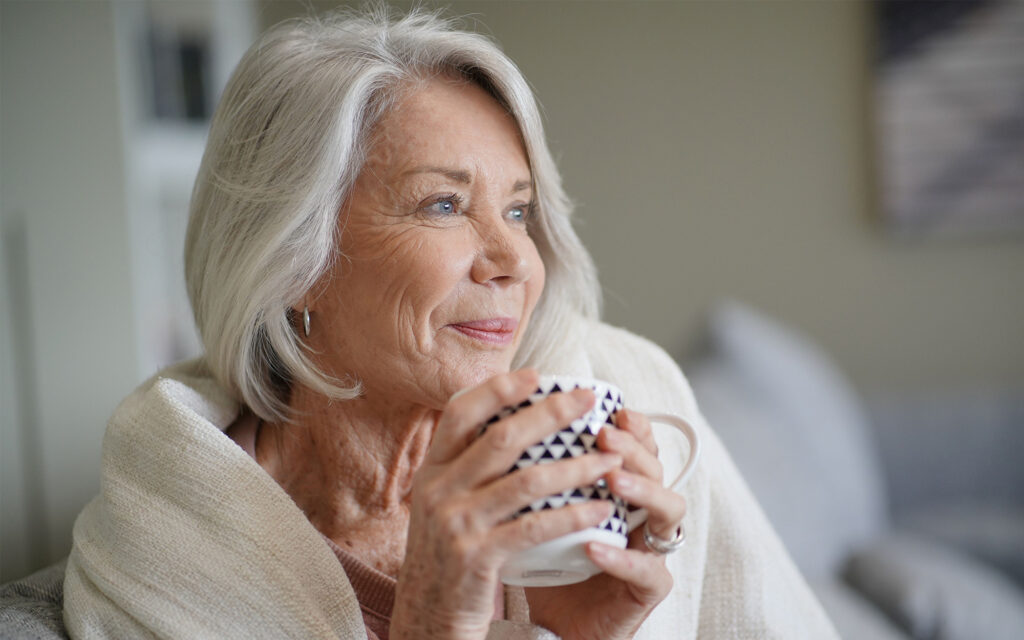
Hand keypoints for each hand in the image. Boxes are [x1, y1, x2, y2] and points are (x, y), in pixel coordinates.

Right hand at [390, 370, 622, 639]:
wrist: (427, 614)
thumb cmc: (448, 553)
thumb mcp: (443, 501)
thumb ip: (467, 465)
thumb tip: (514, 420)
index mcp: (432, 469)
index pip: (460, 412)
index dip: (498, 389)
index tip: (536, 375)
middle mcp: (438, 490)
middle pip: (502, 439)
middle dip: (551, 414)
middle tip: (589, 399)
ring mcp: (456, 524)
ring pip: (526, 481)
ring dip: (576, 465)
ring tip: (611, 457)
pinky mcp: (477, 557)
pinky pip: (535, 527)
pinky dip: (572, 515)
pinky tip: (601, 509)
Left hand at [525, 409, 684, 639]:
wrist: (550, 625)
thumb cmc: (544, 560)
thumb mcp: (537, 509)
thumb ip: (535, 471)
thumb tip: (503, 422)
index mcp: (622, 489)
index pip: (639, 447)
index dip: (633, 426)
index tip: (612, 408)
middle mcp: (644, 513)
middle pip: (658, 468)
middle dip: (634, 448)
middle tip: (605, 435)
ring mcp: (652, 550)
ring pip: (669, 510)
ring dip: (642, 489)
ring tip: (611, 479)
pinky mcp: (649, 590)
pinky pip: (648, 571)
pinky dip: (622, 557)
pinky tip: (595, 547)